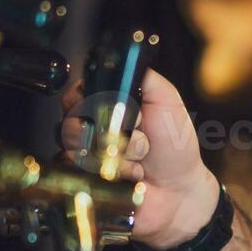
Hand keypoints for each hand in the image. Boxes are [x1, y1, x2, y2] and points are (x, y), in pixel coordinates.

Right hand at [60, 67, 219, 248]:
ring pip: (77, 149)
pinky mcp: (85, 185)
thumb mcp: (168, 102)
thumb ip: (146, 78)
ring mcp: (83, 159)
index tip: (111, 103)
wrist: (181, 192)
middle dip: (111, 128)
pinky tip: (132, 178)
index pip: (76, 93)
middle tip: (139, 134)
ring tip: (141, 159)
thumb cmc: (175, 148)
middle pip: (71, 120)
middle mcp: (90, 130)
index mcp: (105, 106)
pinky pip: (82, 176)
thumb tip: (125, 58)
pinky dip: (114, 175)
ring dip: (119, 153)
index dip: (89, 98)